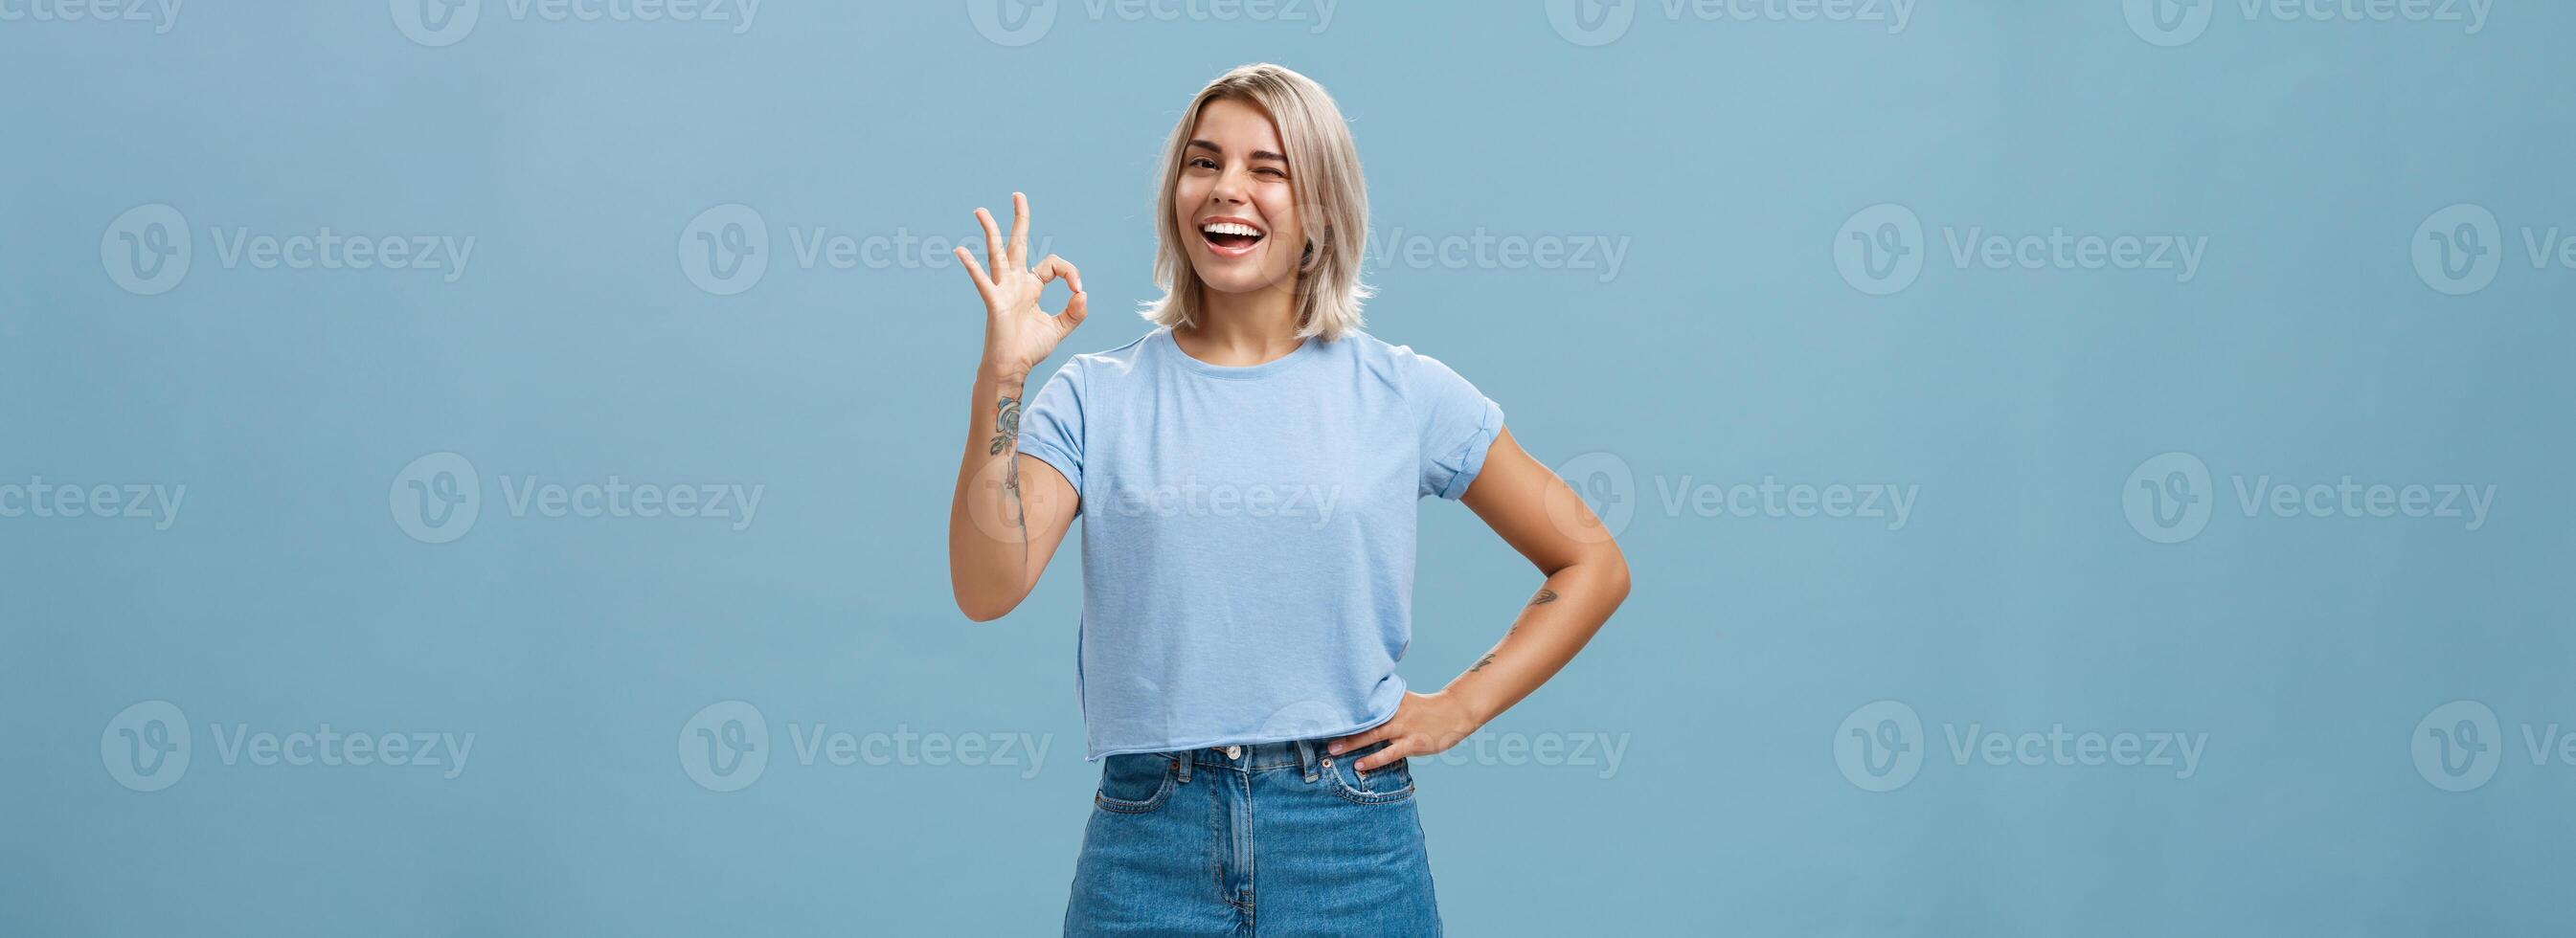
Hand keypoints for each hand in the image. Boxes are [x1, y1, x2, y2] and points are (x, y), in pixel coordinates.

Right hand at [955, 192, 1085, 380]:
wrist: (1013, 368)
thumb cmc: (1030, 348)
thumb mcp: (1060, 328)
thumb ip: (1075, 312)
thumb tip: (1083, 293)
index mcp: (1031, 287)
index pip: (1052, 265)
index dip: (1070, 272)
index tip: (1079, 291)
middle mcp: (1015, 283)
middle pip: (1018, 244)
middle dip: (1020, 219)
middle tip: (1018, 195)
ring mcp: (1002, 291)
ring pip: (996, 255)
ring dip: (990, 232)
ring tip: (981, 211)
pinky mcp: (994, 303)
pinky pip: (982, 282)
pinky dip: (972, 268)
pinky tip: (960, 252)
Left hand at [1327, 691, 1483, 772]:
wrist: (1455, 711)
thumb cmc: (1425, 708)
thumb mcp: (1403, 700)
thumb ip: (1383, 703)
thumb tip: (1358, 707)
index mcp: (1391, 699)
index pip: (1362, 703)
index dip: (1341, 709)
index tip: (1321, 714)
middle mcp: (1395, 711)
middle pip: (1363, 718)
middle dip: (1341, 726)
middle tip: (1319, 732)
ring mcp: (1404, 727)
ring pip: (1373, 734)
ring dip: (1352, 742)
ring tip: (1333, 750)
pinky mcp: (1413, 742)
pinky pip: (1390, 752)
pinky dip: (1374, 759)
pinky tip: (1360, 765)